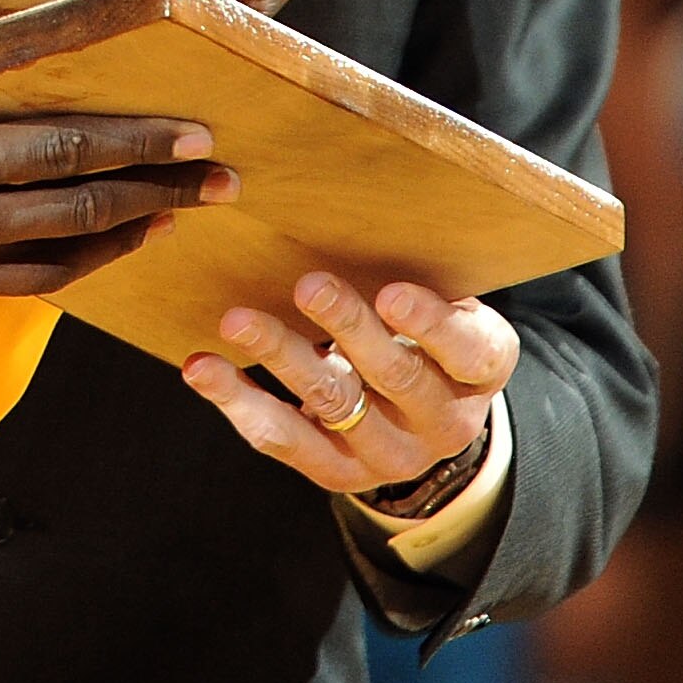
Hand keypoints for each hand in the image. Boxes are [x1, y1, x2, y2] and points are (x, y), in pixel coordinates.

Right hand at [0, 0, 232, 331]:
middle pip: (76, 212)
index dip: (132, 144)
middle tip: (220, 181)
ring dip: (118, 243)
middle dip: (156, 192)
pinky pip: (1, 293)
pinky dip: (53, 275)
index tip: (192, 135)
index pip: (56, 151)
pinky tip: (73, 263)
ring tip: (168, 224)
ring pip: (51, 266)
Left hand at [180, 273, 516, 496]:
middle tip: (308, 286)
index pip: (466, 351)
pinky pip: (283, 438)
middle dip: (347, 329)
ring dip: (282, 357)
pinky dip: (238, 400)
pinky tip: (203, 367)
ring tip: (237, 319)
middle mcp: (442, 422)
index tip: (392, 292)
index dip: (430, 324)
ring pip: (332, 405)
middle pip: (393, 377)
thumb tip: (352, 210)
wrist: (424, 419)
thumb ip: (416, 275)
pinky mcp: (336, 473)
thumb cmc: (426, 334)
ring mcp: (388, 455)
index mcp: (479, 370)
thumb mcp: (446, 305)